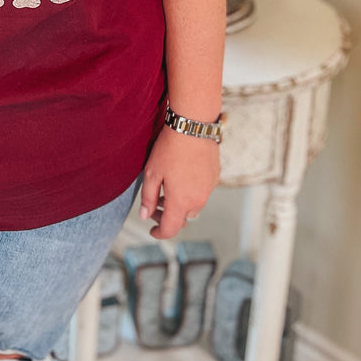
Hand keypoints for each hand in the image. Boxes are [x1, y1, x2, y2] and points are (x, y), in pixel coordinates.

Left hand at [139, 125, 219, 239]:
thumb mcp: (152, 173)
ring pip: (193, 207)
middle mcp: (198, 200)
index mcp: (181, 202)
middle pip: (182, 219)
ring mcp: (209, 189)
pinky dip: (191, 192)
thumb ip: (148, 198)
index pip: (170, 229)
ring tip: (167, 190)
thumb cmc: (170, 149)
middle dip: (168, 217)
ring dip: (180, 205)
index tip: (152, 230)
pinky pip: (202, 193)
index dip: (159, 233)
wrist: (193, 127)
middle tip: (156, 207)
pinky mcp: (214, 178)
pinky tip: (181, 177)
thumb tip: (145, 216)